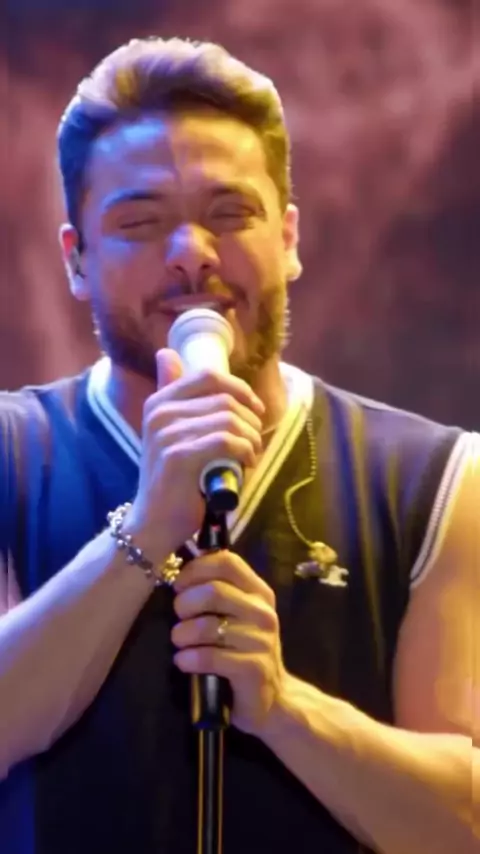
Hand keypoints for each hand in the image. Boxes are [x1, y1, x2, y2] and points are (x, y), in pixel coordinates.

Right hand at [128, 349, 264, 555]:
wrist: (154, 522)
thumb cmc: (172, 478)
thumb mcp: (170, 431)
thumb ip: (173, 393)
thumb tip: (167, 353)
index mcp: (160, 401)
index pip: (209, 375)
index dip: (240, 389)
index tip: (255, 410)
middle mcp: (160, 412)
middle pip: (225, 399)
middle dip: (250, 420)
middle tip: (255, 441)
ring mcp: (167, 433)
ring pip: (230, 420)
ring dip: (251, 439)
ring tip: (251, 455)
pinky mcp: (180, 456)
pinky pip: (227, 441)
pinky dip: (245, 452)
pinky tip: (246, 465)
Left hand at [171, 550, 286, 735]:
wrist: (271, 700)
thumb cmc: (242, 652)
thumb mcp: (235, 616)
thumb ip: (217, 592)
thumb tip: (180, 571)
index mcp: (258, 592)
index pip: (227, 562)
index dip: (196, 569)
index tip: (179, 585)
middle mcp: (263, 612)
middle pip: (213, 591)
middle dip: (184, 604)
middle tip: (178, 618)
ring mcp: (262, 641)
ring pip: (207, 626)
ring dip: (182, 634)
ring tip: (179, 642)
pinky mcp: (254, 669)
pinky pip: (210, 656)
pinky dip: (188, 658)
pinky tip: (183, 661)